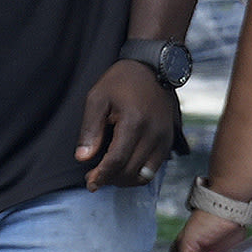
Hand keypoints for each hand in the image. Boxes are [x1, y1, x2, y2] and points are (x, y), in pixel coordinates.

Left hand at [74, 61, 182, 189]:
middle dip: (110, 180)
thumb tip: (83, 158)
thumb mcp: (97, 98)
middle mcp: (153, 132)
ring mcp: (164, 138)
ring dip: (125, 181)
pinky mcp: (168, 141)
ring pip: (145, 175)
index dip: (102, 175)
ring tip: (109, 175)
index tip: (90, 183)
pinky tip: (124, 168)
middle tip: (94, 178)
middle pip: (131, 171)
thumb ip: (90, 129)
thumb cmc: (121, 81)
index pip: (117, 159)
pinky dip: (138, 174)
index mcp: (134, 121)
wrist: (152, 68)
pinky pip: (154, 168)